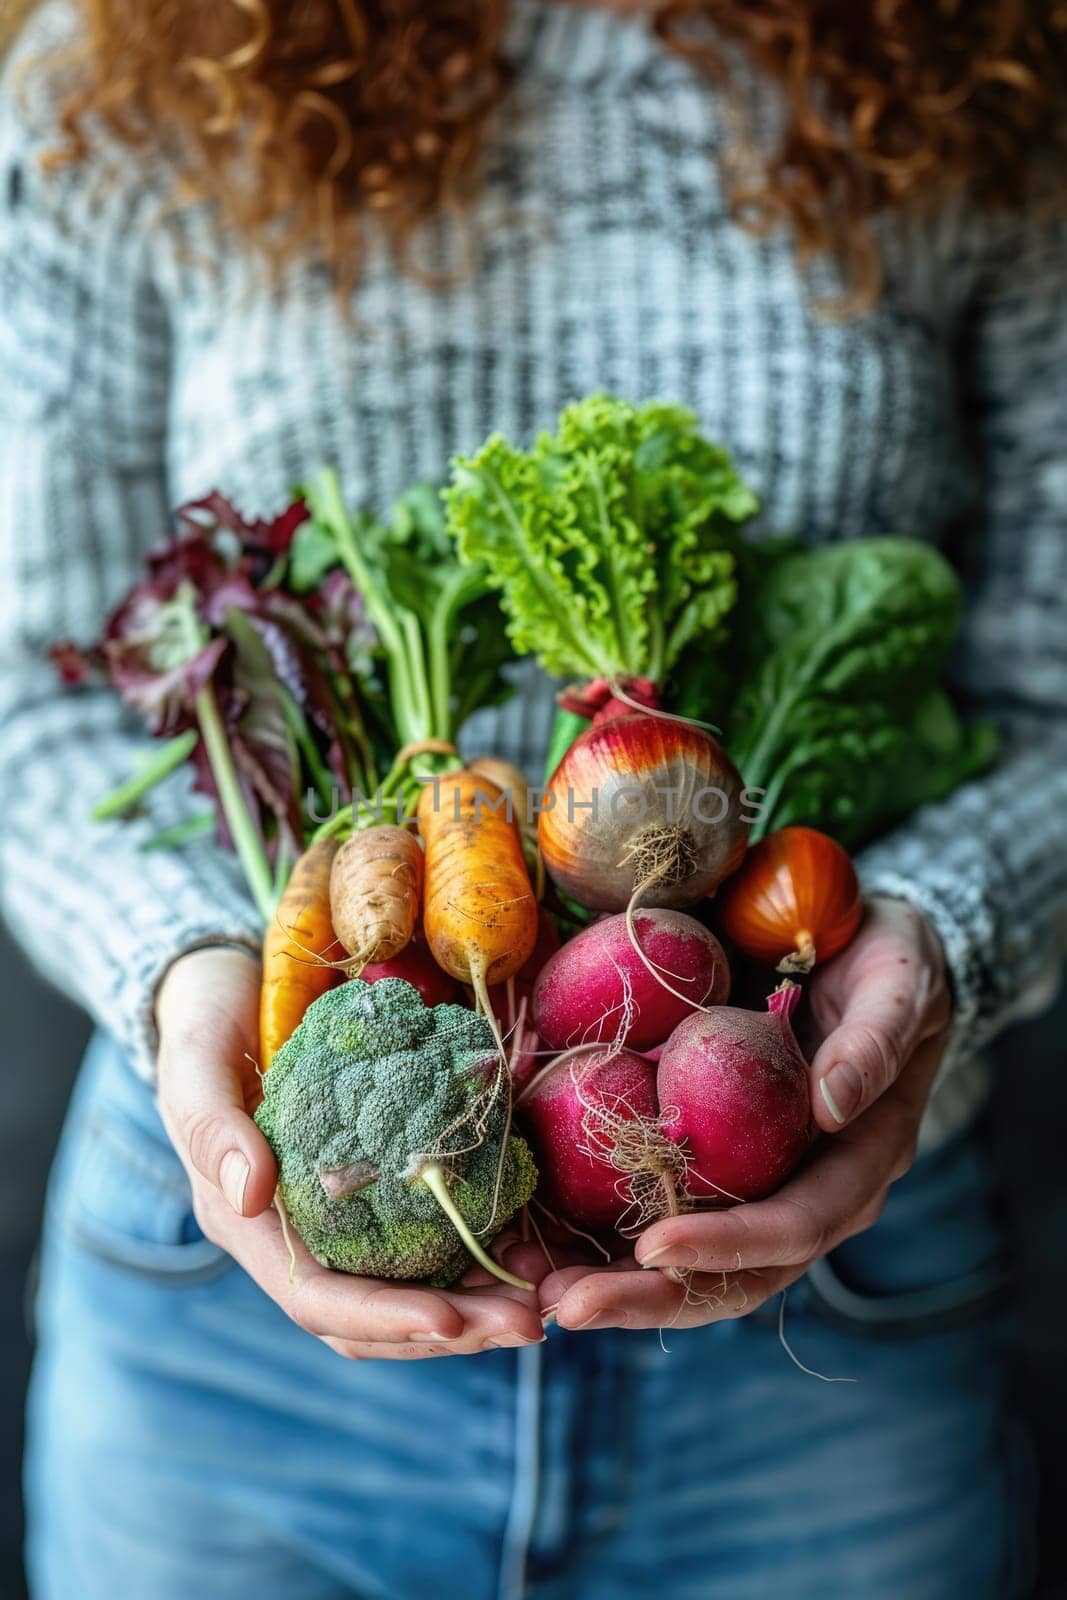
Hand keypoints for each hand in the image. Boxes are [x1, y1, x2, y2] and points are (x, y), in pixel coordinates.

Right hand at [156, 947, 544, 1357]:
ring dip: (478, 1302)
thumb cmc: (204, 1023)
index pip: (320, 1301)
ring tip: (542, 1295)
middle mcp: (300, 1236)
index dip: (385, 1318)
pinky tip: (528, 1240)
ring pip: (413, 1287)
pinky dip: (479, 1248)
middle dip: (454, 1328)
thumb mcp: (195, 1061)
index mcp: (252, 1225)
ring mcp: (343, 1215)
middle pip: (379, 1316)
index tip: (451, 1319)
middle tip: (530, 1322)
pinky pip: (431, 1234)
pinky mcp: (379, 1184)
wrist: (226, 988)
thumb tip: (248, 1194)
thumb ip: (211, 1126)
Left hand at [538, 896, 951, 1330]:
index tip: (654, 1246)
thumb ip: (875, 1040)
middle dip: (648, 1297)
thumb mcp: (898, 985)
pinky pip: (660, 1212)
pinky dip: (600, 1234)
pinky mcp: (717, 1165)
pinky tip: (539, 1238)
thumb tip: (835, 1104)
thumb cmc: (890, 964)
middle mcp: (806, 1194)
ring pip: (689, 1265)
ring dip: (614, 1283)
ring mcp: (759, 1187)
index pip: (793, 1228)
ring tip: (536, 1290)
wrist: (868, 954)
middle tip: (567, 1305)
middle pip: (731, 1276)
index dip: (727, 1245)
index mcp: (857, 1166)